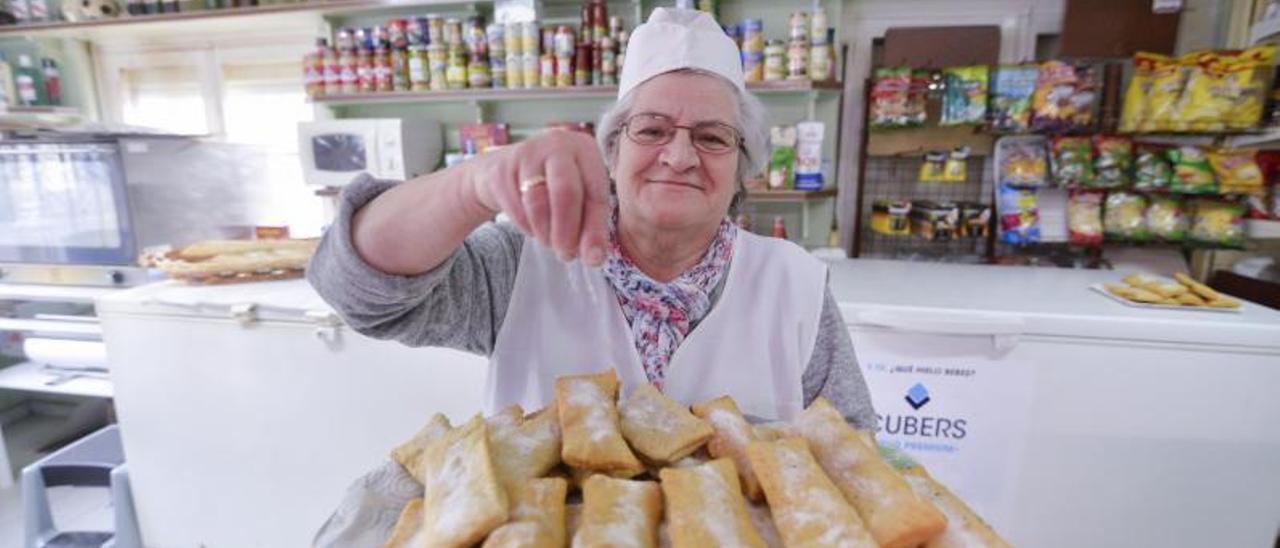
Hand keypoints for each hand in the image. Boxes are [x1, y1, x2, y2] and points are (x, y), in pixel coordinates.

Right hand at [469, 129, 610, 265]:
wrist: (505, 171)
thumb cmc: (554, 186)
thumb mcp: (580, 200)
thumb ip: (592, 227)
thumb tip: (594, 258)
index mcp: (585, 149)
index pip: (595, 193)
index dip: (595, 230)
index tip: (593, 259)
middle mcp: (557, 143)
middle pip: (565, 192)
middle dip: (567, 232)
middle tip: (566, 255)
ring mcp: (526, 153)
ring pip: (537, 202)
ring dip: (545, 232)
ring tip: (550, 242)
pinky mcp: (501, 169)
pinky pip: (515, 208)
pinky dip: (526, 227)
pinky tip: (533, 227)